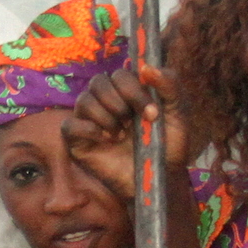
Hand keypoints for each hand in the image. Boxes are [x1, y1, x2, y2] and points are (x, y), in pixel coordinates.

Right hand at [62, 62, 193, 197]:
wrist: (158, 179)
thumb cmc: (167, 146)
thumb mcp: (177, 114)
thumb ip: (170, 86)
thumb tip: (147, 67)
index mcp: (127, 92)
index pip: (120, 75)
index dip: (133, 90)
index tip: (151, 113)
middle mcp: (106, 102)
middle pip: (98, 82)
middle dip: (118, 102)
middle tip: (132, 123)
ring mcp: (90, 121)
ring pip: (83, 101)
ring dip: (105, 117)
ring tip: (120, 136)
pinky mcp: (78, 142)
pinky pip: (69, 126)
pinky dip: (87, 129)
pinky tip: (105, 140)